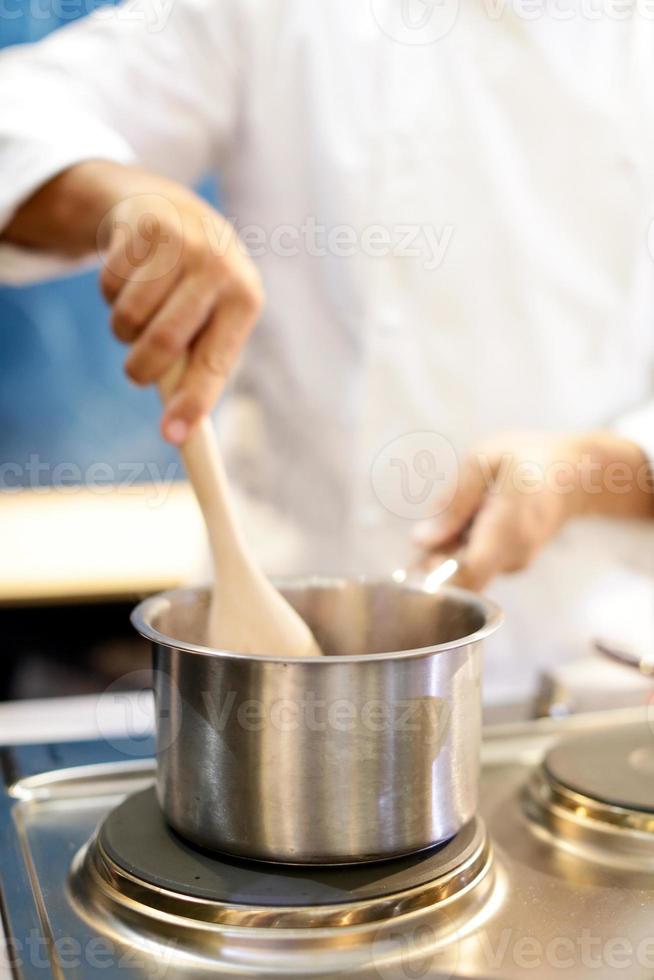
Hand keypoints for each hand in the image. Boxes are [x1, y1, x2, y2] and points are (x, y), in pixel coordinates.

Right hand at [98, 171, 262, 443]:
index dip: (193, 402)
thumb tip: (179, 430)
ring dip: (123, 329)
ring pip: (128, 317)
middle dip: (140, 370)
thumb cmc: (195, 288)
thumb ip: (198, 367)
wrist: (171, 210)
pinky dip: (110, 294)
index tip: (171, 435)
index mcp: (246, 299)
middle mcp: (220, 267)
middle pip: (163, 342)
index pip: (216, 363)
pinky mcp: (145, 224)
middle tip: (136, 374)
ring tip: (140, 312)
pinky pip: (108, 286)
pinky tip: (130, 275)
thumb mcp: (211, 319)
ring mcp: (182, 242)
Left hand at [412, 431, 653, 590]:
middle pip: (461, 578)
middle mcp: (514, 554)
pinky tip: (480, 518)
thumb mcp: (484, 460)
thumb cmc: (528, 458)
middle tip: (440, 522)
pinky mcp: (514, 564)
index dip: (437, 575)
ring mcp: (516, 563)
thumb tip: (421, 539)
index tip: (419, 559)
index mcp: (508, 526)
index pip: (468, 572)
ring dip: (452, 548)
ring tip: (469, 510)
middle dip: (437, 559)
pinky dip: (468, 545)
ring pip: (468, 571)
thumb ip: (454, 501)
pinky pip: (480, 563)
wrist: (577, 474)